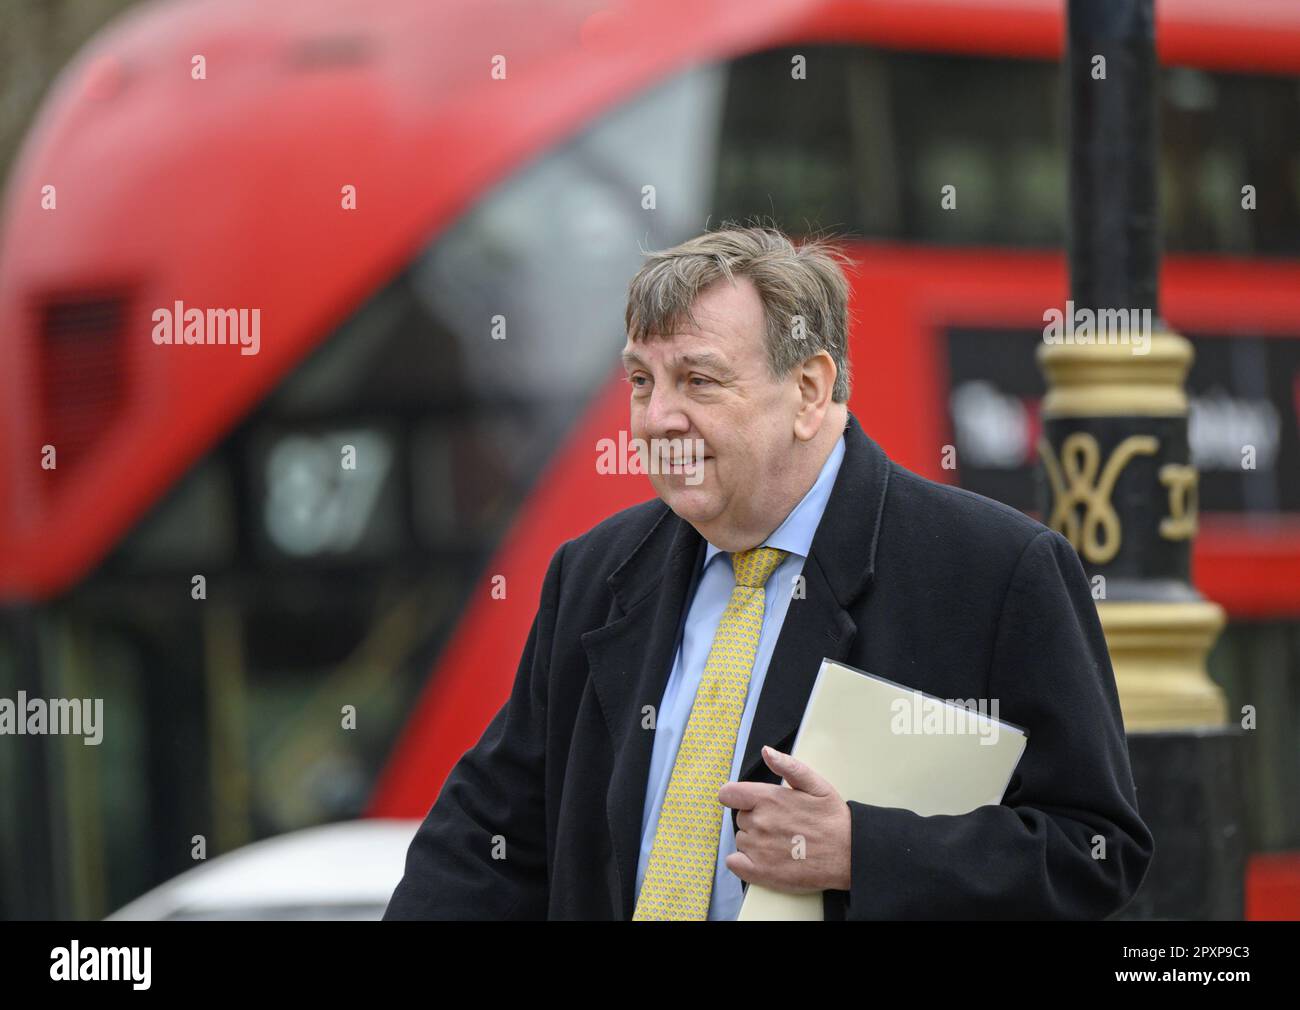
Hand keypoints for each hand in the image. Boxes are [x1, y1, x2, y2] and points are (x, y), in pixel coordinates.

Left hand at [718, 745, 851, 892]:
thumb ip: (787, 766)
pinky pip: (734, 863)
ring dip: (754, 841)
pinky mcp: (761, 872)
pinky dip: (743, 862)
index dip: (737, 798)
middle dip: (756, 819)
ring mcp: (758, 849)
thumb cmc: (833, 818)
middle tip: (781, 825)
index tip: (749, 803)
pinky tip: (764, 859)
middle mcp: (759, 822)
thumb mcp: (815, 783)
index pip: (728, 794)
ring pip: (741, 840)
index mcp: (768, 798)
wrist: (849, 854)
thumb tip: (766, 752)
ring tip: (781, 843)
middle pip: (740, 818)